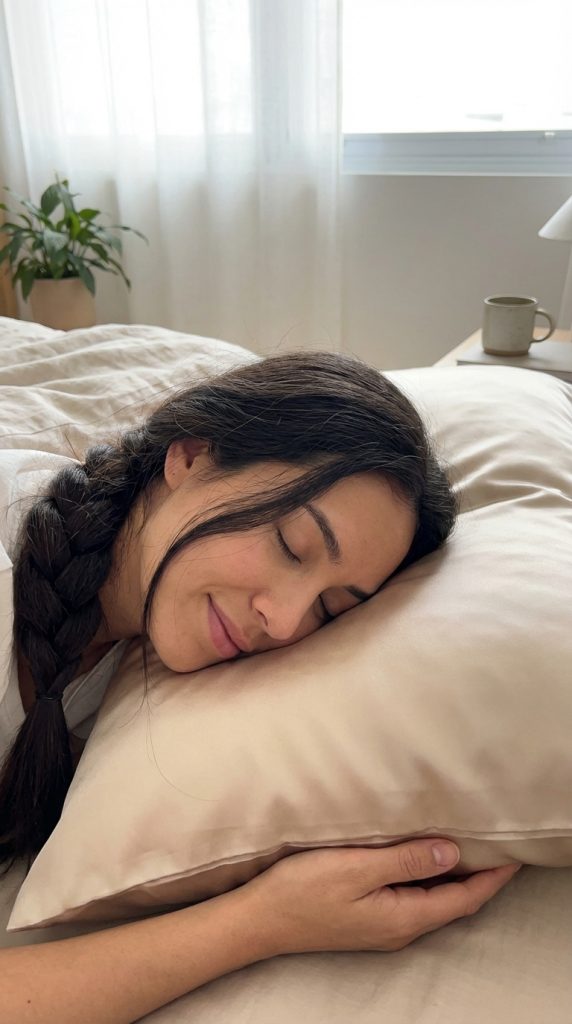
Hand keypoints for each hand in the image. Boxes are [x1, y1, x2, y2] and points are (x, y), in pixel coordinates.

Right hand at [245, 839, 521, 955]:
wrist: (260, 920)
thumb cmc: (303, 891)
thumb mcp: (357, 869)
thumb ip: (407, 861)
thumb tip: (453, 854)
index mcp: (403, 917)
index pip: (464, 898)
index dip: (492, 877)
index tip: (514, 854)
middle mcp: (400, 928)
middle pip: (453, 902)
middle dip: (480, 877)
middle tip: (499, 844)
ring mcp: (383, 927)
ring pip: (434, 900)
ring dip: (454, 876)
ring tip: (471, 846)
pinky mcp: (368, 919)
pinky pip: (413, 898)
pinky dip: (428, 878)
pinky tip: (424, 859)